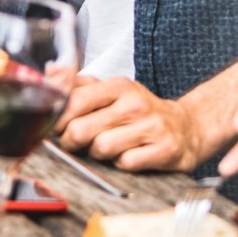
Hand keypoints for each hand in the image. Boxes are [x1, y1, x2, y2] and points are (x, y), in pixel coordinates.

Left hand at [57, 75, 213, 171]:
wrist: (187, 128)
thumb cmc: (141, 112)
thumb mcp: (113, 91)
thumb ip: (80, 84)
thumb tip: (51, 71)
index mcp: (119, 86)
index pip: (75, 99)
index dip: (57, 118)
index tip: (53, 127)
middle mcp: (135, 103)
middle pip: (82, 129)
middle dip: (73, 141)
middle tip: (77, 142)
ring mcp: (151, 126)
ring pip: (101, 148)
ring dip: (98, 154)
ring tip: (108, 147)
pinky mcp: (164, 149)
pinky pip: (125, 163)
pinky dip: (121, 165)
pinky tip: (128, 156)